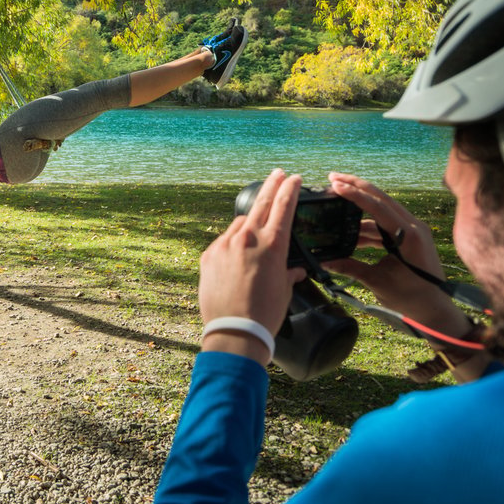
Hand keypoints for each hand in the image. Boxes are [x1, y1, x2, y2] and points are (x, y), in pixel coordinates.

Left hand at [198, 169, 306, 359]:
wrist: (234, 330)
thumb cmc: (265, 313)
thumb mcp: (284, 290)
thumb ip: (288, 273)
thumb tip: (295, 271)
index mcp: (272, 245)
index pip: (283, 207)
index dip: (290, 189)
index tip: (294, 178)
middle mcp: (248, 238)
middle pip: (261, 203)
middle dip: (271, 185)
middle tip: (277, 173)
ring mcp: (225, 245)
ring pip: (240, 223)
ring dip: (250, 223)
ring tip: (256, 234)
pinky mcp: (208, 255)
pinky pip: (223, 241)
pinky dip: (232, 244)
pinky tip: (237, 258)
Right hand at [323, 172, 468, 335]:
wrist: (435, 310)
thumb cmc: (411, 297)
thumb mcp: (377, 282)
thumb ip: (350, 267)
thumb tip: (325, 261)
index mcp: (409, 235)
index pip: (378, 206)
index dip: (354, 194)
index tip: (334, 184)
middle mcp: (414, 226)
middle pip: (381, 198)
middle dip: (356, 187)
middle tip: (332, 177)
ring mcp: (414, 230)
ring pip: (383, 209)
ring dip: (360, 206)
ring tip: (337, 200)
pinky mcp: (410, 236)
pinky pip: (386, 223)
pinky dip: (368, 224)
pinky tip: (349, 229)